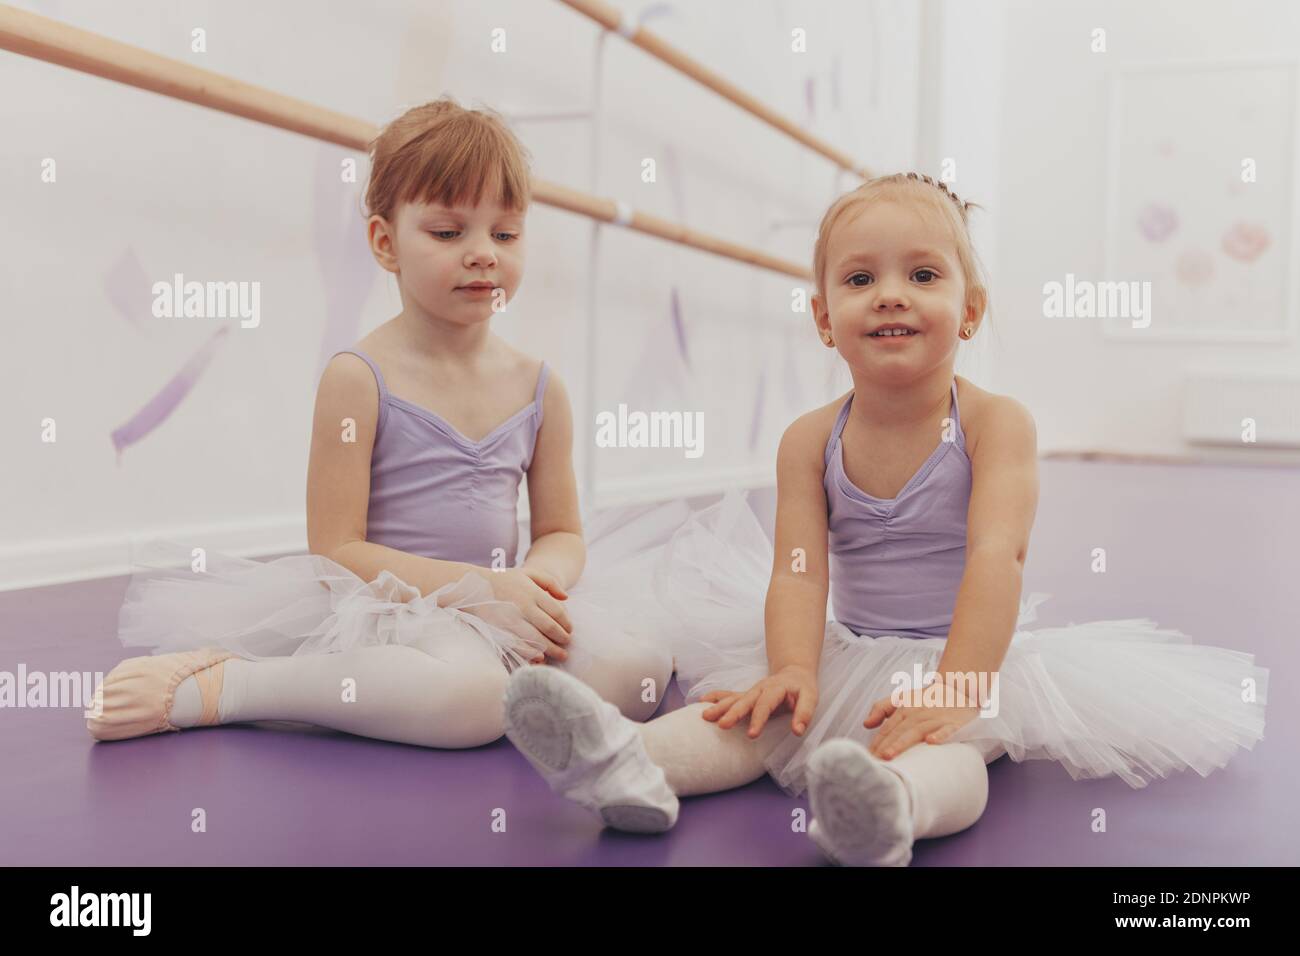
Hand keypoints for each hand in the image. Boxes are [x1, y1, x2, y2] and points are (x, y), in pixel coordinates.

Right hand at [479, 567, 571, 663]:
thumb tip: (566, 597)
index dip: (566, 623)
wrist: (475, 587)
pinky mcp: (500, 630)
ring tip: (560, 655)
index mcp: (532, 592)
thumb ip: (550, 582)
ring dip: (551, 649)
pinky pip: (519, 645)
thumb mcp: (529, 573)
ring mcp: (511, 619)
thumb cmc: (505, 580)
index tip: (570, 630)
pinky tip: (540, 657)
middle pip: (550, 627)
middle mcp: (524, 606)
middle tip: (567, 644)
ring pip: (537, 639)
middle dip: (562, 638)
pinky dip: (531, 653)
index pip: (557, 612)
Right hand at [698, 664, 817, 738]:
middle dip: (733, 713)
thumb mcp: (811, 697)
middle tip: (722, 725)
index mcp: (776, 688)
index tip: (751, 735)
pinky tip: (701, 701)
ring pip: (733, 698)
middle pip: (744, 700)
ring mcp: (751, 692)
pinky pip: (729, 696)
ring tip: (705, 716)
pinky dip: (716, 697)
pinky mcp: (747, 696)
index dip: (758, 719)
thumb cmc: (802, 688)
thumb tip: (797, 731)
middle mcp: (760, 689)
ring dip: (719, 706)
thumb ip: (804, 713)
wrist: (794, 673)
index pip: (765, 704)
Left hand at [863, 681, 980, 760]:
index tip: (868, 758)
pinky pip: (947, 728)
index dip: (876, 743)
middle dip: (885, 746)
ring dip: (903, 743)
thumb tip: (866, 724)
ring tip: (890, 755)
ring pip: (917, 730)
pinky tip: (931, 742)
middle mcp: (918, 712)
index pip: (887, 728)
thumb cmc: (925, 698)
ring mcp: (936, 717)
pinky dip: (940, 734)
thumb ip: (882, 708)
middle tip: (875, 762)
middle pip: (899, 730)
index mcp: (904, 708)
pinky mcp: (954, 722)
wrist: (957, 687)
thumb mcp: (902, 698)